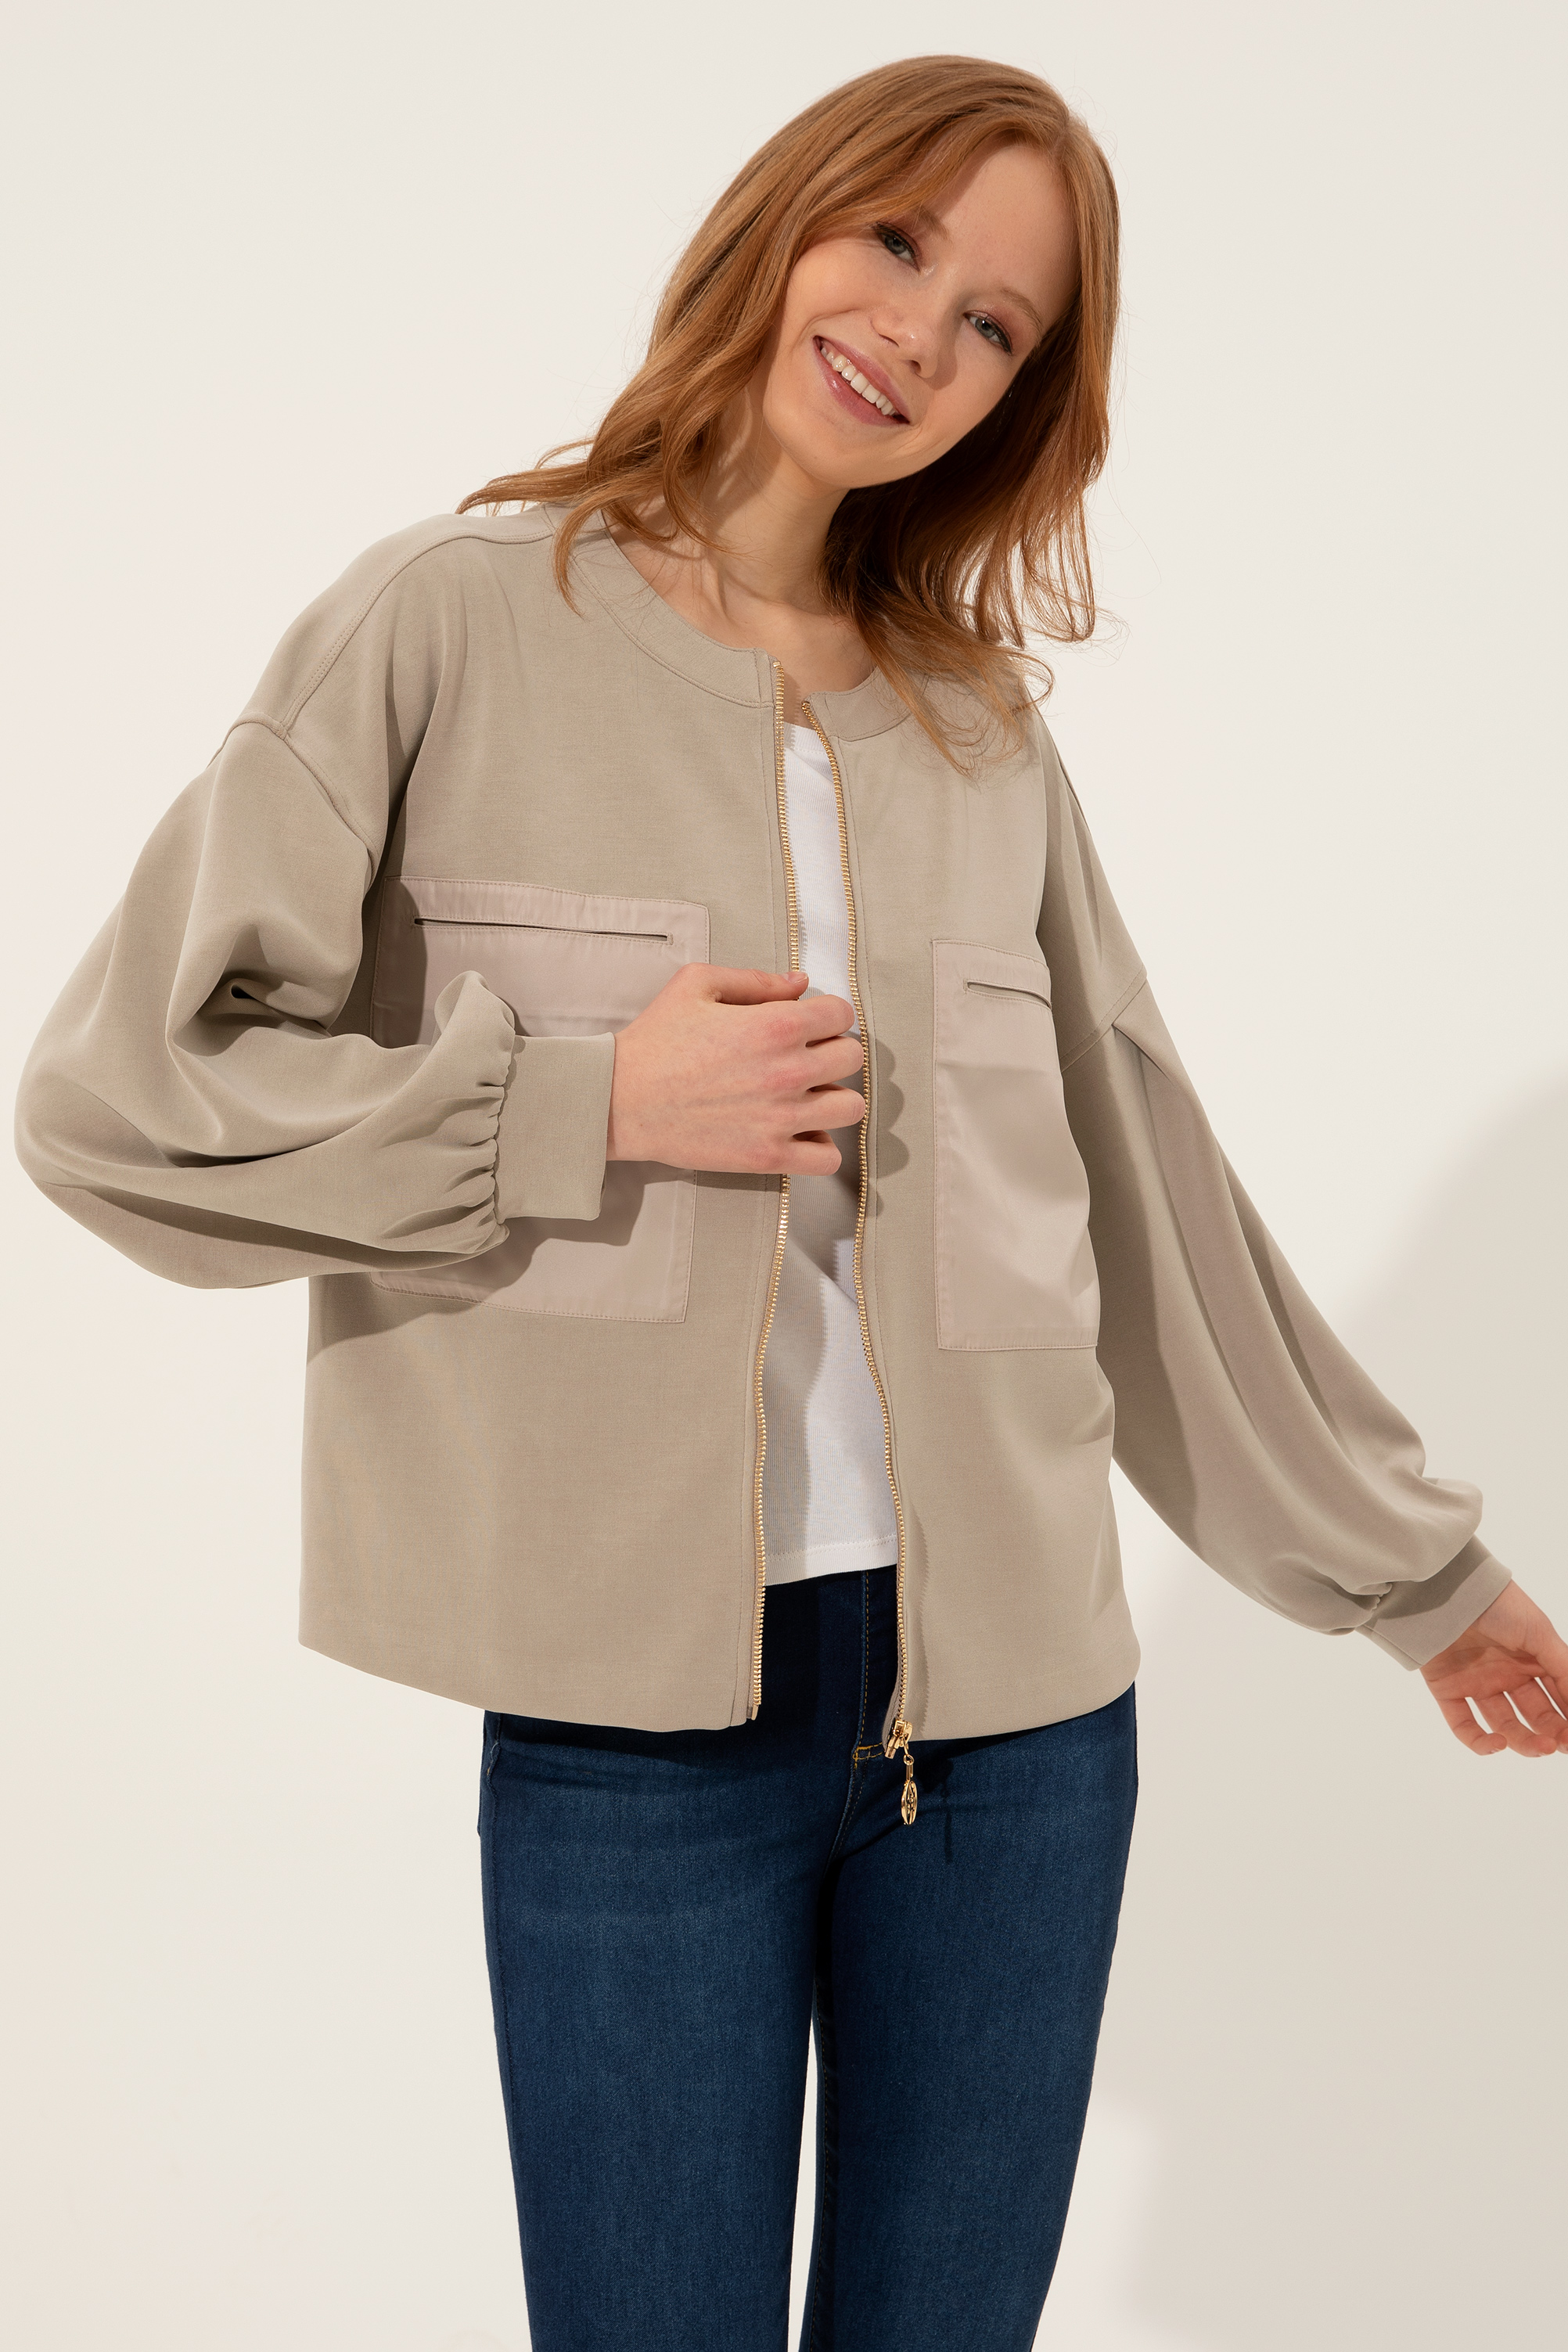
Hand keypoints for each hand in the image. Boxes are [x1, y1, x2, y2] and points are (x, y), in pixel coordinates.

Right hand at [606, 963, 865, 1174]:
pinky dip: (820, 1147)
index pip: (842, 1014)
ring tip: (807, 1096)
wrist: (620, 1100)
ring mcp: (781, 1118)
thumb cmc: (655, 1041)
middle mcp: (787, 1071)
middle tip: (805, 1058)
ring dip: (834, 1099)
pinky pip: (827, 1159)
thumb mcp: (698, 985)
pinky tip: (798, 1133)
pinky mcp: (767, 1156)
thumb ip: (756, 980)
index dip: (827, 1015)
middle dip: (833, 1052)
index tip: (809, 1024)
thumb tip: (801, 983)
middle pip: (852, 1059)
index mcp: (775, 1024)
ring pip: (850, 1108)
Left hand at [1420, 1581, 1567, 1755]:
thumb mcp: (1540, 1633)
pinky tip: (1498, 1743)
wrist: (1447, 1590)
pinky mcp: (1447, 1690)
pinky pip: (1463, 1726)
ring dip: (1525, 1742)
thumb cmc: (1498, 1605)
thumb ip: (1565, 1669)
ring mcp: (1477, 1684)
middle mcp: (1506, 1675)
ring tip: (1543, 1747)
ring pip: (1505, 1726)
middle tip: (1562, 1745)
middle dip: (1553, 1734)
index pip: (1558, 1698)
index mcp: (1531, 1661)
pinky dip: (1479, 1743)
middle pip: (1535, 1716)